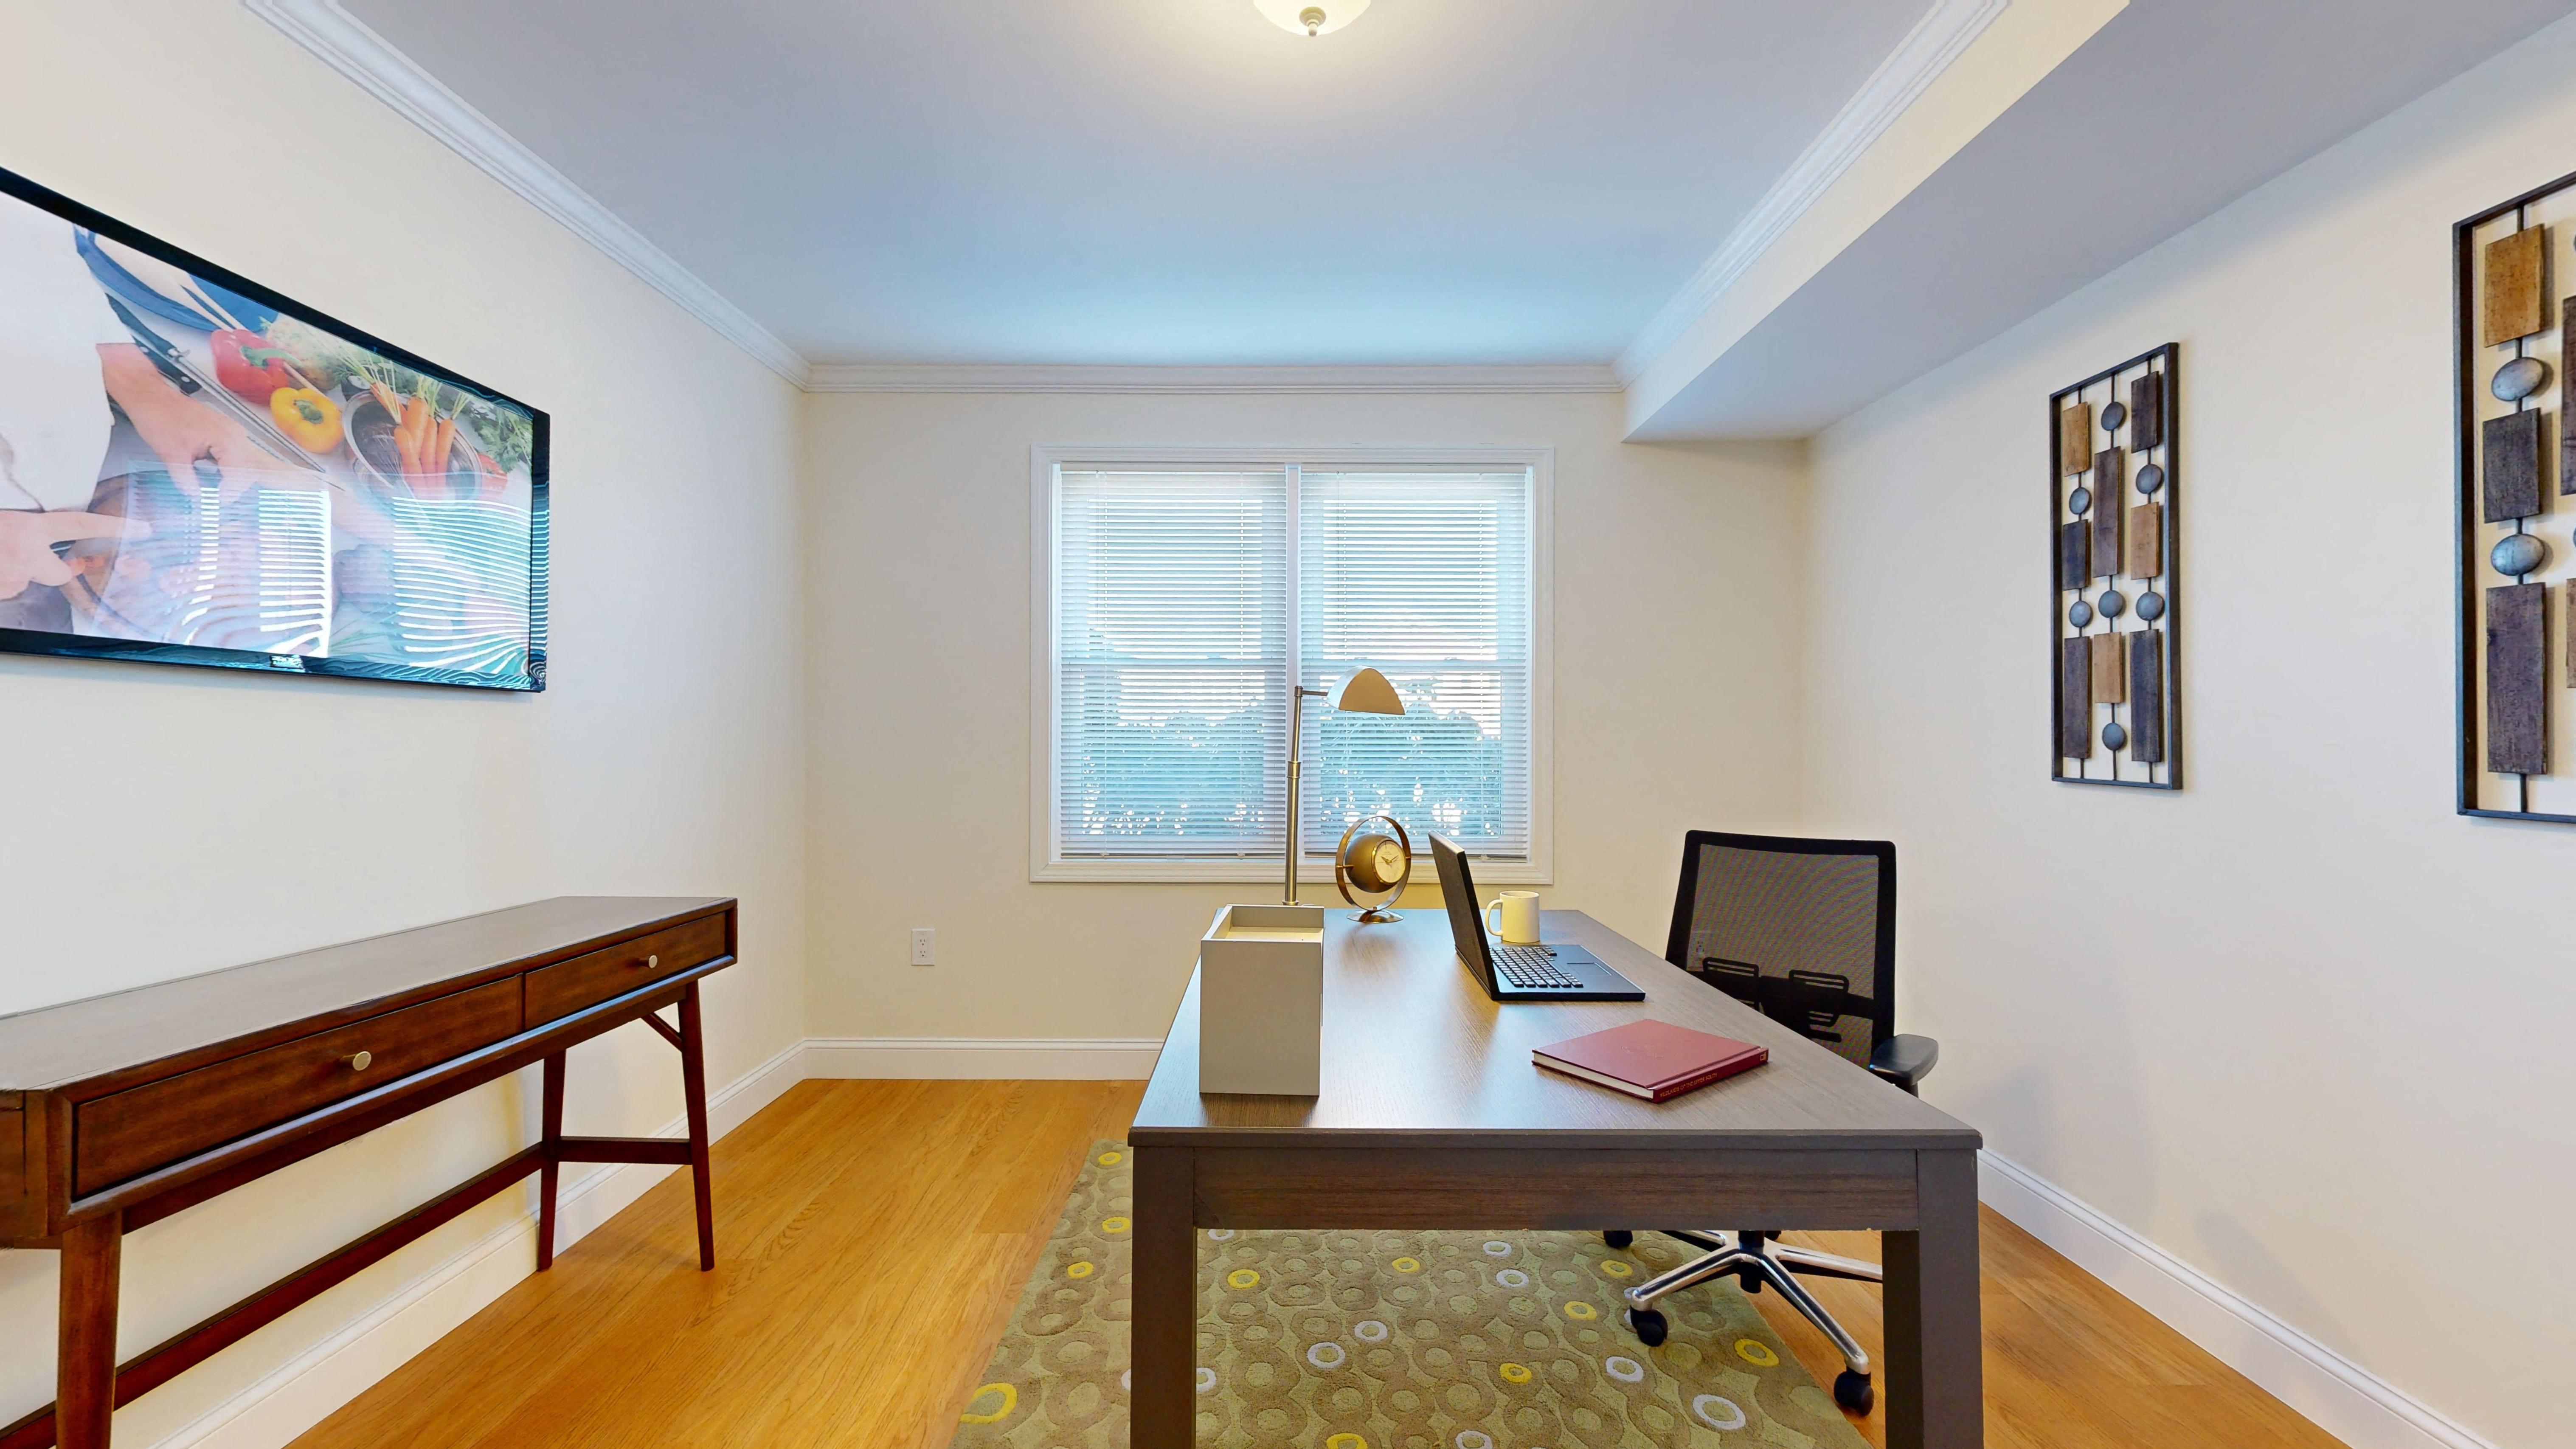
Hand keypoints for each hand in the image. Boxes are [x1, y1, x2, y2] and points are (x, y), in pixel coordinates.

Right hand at [0, 509, 147, 599]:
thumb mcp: (2, 517)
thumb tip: (37, 531)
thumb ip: (24, 523)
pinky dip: (2, 579)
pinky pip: (8, 588)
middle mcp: (26, 556)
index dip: (112, 528)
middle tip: (26, 555)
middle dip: (53, 570)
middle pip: (61, 573)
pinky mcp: (2, 594)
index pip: (80, 525)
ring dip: (16, 571)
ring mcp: (14, 579)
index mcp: (27, 529)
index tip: (139, 530)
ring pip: (27, 580)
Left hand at [97, 343, 297, 499]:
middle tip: (219, 500)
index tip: (216, 503)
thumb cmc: (159, 416)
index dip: (229, 493)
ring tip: (217, 490)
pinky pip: (235, 454)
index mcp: (226, 438)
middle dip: (235, 487)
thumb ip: (187, 481)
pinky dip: (228, 468)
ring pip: (244, 462)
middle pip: (248, 469)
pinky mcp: (224, 431)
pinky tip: (215, 475)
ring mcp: (231, 431)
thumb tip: (197, 498)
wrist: (149, 396)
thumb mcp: (171, 456)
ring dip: (232, 478)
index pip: (240, 474)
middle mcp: (234, 433)